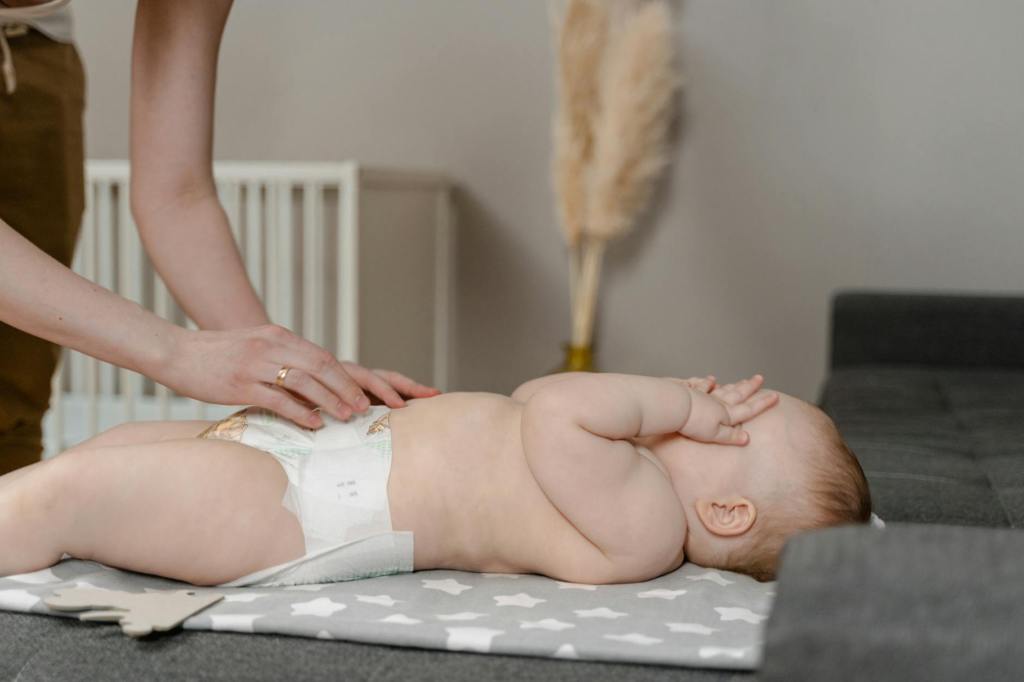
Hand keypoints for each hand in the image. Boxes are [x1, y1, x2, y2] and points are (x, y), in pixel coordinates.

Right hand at [158, 325, 438, 427]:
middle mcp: (272, 346)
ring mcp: (256, 364)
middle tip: (366, 408)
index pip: (322, 356)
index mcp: (278, 337)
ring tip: (348, 417)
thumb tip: (309, 378)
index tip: (368, 392)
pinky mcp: (240, 383)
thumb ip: (281, 358)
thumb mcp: (255, 347)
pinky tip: (314, 424)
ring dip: (330, 399)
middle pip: (321, 365)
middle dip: (347, 387)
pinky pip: (277, 398)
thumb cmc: (216, 354)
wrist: (175, 352)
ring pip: (304, 381)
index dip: (347, 376)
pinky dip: (299, 411)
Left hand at [676, 374, 777, 444]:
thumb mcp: (715, 435)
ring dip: (734, 385)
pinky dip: (708, 383)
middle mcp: (718, 403)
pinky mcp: (691, 393)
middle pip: (737, 394)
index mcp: (726, 414)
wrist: (675, 407)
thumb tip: (747, 438)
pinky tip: (711, 380)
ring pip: (723, 389)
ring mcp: (705, 396)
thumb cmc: (693, 423)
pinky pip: (702, 386)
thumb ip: (731, 436)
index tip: (775, 396)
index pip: (748, 409)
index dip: (762, 403)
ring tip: (742, 380)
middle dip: (750, 387)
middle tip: (760, 378)